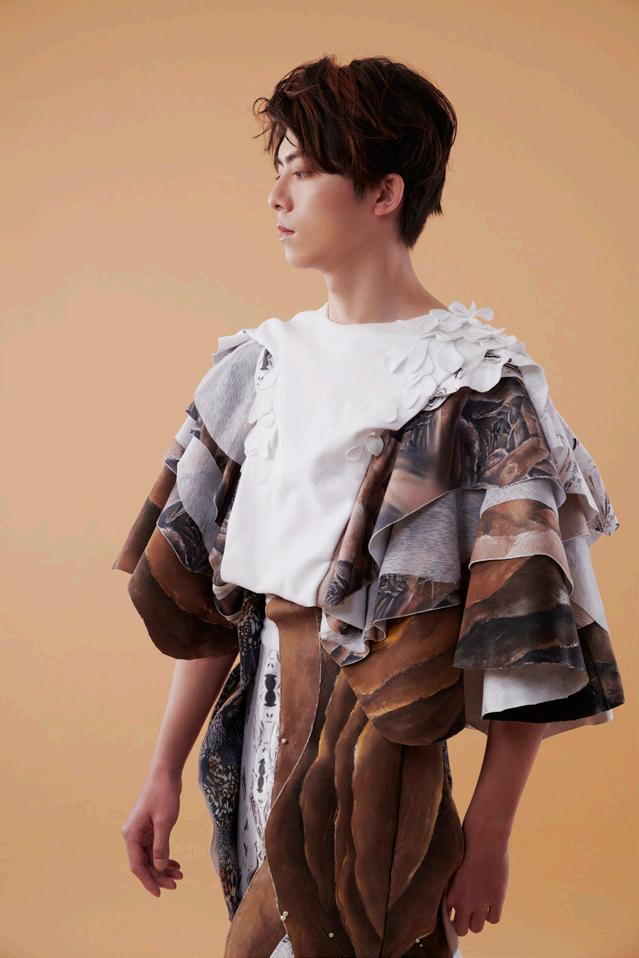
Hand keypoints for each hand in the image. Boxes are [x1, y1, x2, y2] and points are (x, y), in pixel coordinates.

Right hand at [121, 771, 183, 896]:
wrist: (165, 774)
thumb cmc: (164, 795)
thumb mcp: (164, 821)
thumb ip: (161, 845)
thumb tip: (159, 867)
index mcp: (131, 835)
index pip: (138, 865)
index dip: (148, 881)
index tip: (159, 893)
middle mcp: (133, 835)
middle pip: (144, 863)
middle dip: (159, 875)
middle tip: (176, 884)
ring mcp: (141, 831)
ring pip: (150, 856)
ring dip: (163, 867)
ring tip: (180, 875)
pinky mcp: (149, 827)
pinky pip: (154, 848)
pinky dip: (164, 856)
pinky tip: (175, 863)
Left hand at [444, 820, 508, 936]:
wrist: (484, 838)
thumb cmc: (465, 845)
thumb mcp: (451, 865)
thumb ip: (449, 883)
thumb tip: (449, 893)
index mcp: (449, 893)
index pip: (445, 919)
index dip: (451, 916)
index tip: (454, 912)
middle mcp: (463, 902)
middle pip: (461, 929)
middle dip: (463, 923)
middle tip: (467, 914)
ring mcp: (480, 902)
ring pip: (477, 928)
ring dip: (478, 920)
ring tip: (479, 908)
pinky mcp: (496, 899)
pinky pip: (494, 919)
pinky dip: (492, 913)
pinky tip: (491, 902)